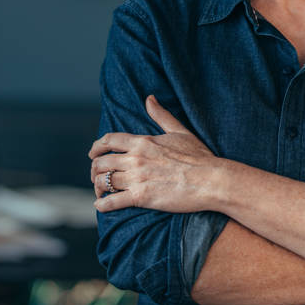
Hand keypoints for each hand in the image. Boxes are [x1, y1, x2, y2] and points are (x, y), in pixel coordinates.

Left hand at [89, 95, 216, 213]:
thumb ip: (161, 115)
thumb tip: (149, 99)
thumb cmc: (199, 156)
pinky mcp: (141, 197)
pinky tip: (101, 206)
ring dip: (97, 187)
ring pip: (104, 181)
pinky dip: (102, 204)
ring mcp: (137, 178)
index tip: (93, 154)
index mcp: (143, 142)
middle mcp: (136, 158)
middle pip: (102, 162)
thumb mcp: (180, 131)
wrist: (210, 180)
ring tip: (99, 192)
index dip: (96, 147)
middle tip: (96, 176)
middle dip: (94, 169)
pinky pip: (113, 201)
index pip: (109, 140)